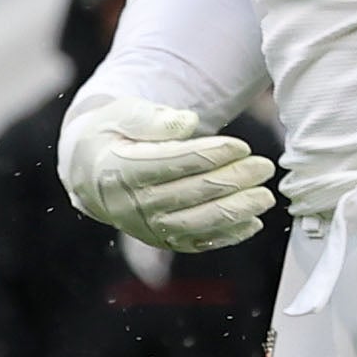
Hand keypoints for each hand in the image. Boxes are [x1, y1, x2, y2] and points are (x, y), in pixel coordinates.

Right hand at [60, 94, 275, 251]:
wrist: (92, 172)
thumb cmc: (114, 135)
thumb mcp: (122, 113)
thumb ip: (152, 117)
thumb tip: (187, 122)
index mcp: (120, 169)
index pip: (173, 163)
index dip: (211, 155)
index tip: (240, 146)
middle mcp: (132, 204)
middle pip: (191, 193)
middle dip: (233, 180)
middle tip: (263, 167)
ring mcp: (147, 226)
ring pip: (198, 222)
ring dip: (236, 211)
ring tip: (265, 197)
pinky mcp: (161, 240)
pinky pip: (197, 242)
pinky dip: (227, 235)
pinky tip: (252, 222)